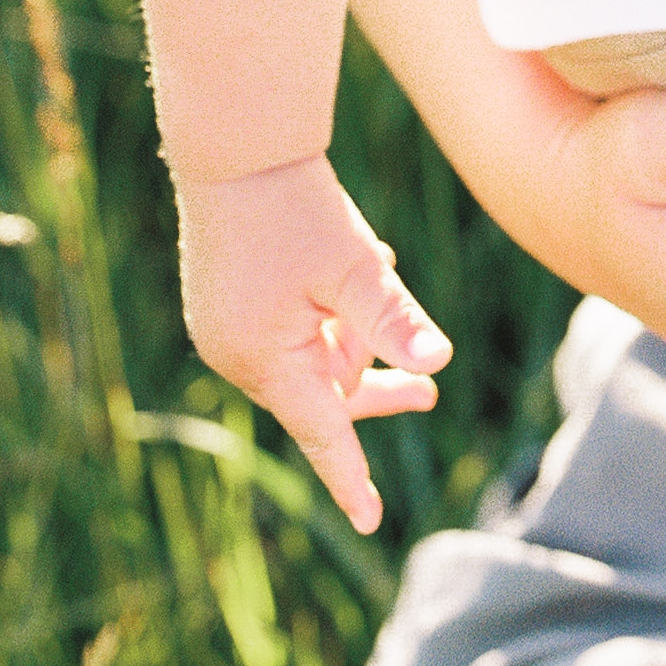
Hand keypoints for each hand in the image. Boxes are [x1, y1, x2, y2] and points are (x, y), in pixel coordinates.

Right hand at [173, 154, 449, 531]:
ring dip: (352, 333)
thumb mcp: (356, 266)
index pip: (321, 433)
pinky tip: (358, 259)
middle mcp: (238, 355)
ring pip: (310, 354)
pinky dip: (326, 310)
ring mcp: (228, 329)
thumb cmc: (297, 208)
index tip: (372, 520)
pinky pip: (290, 327)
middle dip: (375, 388)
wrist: (238, 145)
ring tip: (382, 269)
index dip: (351, 477)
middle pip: (322, 393)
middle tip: (427, 395)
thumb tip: (438, 362)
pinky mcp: (228, 303)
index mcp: (265, 360)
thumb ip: (393, 320)